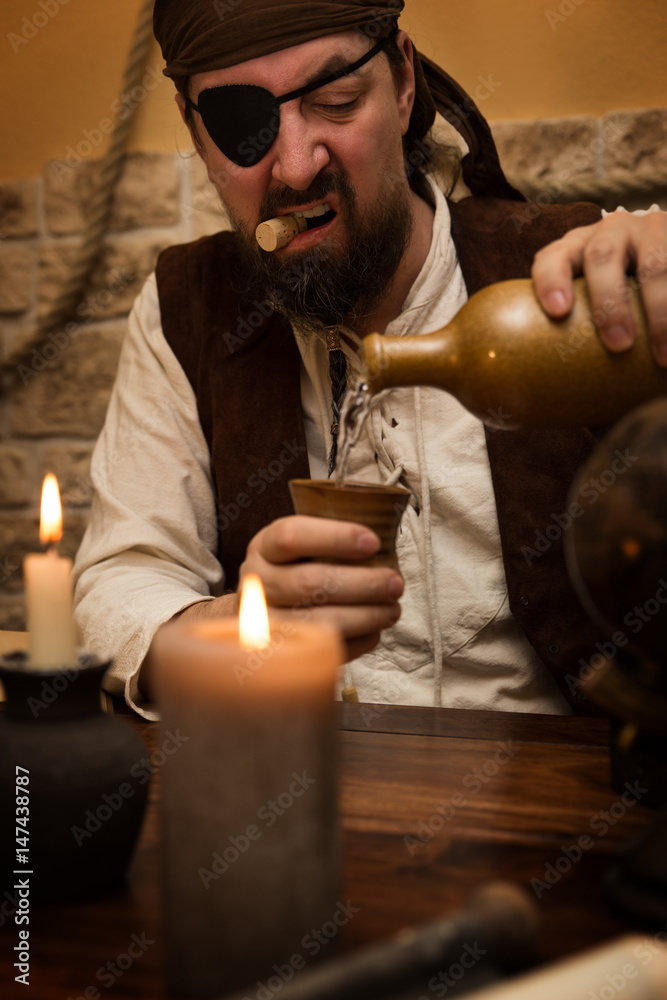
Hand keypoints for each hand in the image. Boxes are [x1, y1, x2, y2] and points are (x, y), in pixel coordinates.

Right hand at [239, 514, 403, 660]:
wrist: (261, 612)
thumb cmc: (295, 569)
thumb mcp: (302, 544)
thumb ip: (333, 538)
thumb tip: (386, 537)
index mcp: (264, 547)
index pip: (292, 536)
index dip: (336, 537)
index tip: (374, 542)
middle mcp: (257, 584)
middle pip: (310, 582)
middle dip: (363, 583)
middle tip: (395, 583)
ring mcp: (266, 622)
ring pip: (320, 622)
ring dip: (366, 616)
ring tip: (392, 609)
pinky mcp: (283, 654)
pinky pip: (326, 651)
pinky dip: (357, 642)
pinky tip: (374, 630)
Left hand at [532, 210, 666, 363]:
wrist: (664, 257)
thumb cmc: (618, 295)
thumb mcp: (597, 300)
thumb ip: (580, 332)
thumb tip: (557, 400)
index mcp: (577, 248)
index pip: (553, 257)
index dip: (551, 280)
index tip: (558, 312)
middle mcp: (610, 231)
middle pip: (601, 257)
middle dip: (610, 301)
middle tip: (619, 344)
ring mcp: (649, 230)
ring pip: (654, 264)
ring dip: (660, 311)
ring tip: (664, 354)